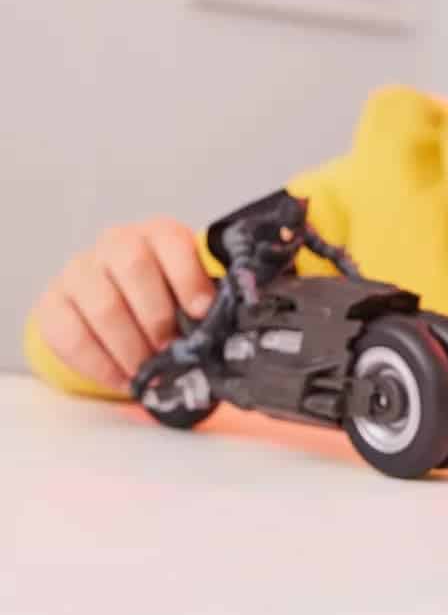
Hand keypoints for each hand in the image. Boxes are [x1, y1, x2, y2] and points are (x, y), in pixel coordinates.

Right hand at [34, 217, 216, 392]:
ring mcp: (80, 270)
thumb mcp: (191, 289)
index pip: (172, 242)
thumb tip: (226, 329)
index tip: (202, 313)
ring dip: (130, 346)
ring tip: (149, 371)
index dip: (188, 278)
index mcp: (159, 234)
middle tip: (172, 350)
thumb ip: (206, 302)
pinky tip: (122, 380)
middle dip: (158, 316)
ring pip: (103, 304)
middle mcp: (116, 242)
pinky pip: (70, 335)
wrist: (120, 301)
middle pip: (134, 267)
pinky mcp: (53, 302)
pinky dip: (99, 364)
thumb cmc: (167, 296)